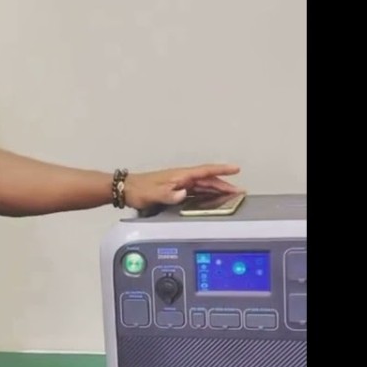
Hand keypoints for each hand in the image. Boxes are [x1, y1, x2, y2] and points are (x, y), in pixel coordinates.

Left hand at [122, 163, 241, 209]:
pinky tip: (211, 198)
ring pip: (203, 185)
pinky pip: (196, 190)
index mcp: (180, 175)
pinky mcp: (175, 190)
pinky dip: (207, 193)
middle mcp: (181, 177)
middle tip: (239, 190)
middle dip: (225, 183)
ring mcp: (179, 183)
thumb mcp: (153, 193)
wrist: (126, 189)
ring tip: (231, 194)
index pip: (205, 171)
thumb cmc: (138, 189)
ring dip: (217, 188)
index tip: (235, 169)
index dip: (221, 170)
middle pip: (208, 179)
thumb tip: (183, 194)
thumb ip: (168, 194)